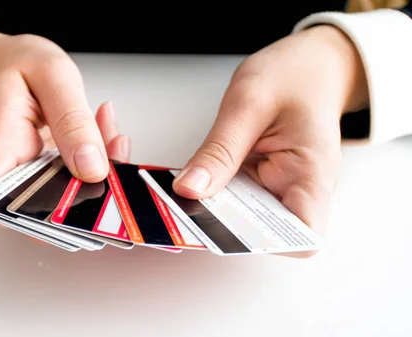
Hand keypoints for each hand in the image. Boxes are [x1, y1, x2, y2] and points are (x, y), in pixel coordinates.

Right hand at [0, 27, 129, 218]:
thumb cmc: (11, 68)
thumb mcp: (49, 75)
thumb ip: (72, 120)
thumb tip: (92, 169)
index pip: (6, 213)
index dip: (50, 216)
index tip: (88, 187)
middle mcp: (9, 180)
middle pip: (53, 213)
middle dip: (95, 184)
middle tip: (114, 143)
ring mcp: (31, 183)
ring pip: (76, 199)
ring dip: (104, 167)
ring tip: (105, 123)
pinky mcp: (51, 179)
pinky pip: (82, 181)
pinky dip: (101, 157)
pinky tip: (102, 126)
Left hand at [172, 25, 368, 256]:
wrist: (309, 65)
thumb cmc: (293, 77)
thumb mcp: (248, 104)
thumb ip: (219, 150)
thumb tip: (189, 190)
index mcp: (312, 175)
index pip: (303, 237)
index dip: (264, 241)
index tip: (221, 227)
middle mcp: (299, 190)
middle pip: (265, 232)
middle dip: (223, 226)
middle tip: (185, 208)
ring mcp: (279, 187)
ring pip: (243, 218)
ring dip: (213, 210)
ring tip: (182, 195)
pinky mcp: (261, 181)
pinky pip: (235, 198)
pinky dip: (213, 192)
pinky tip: (193, 181)